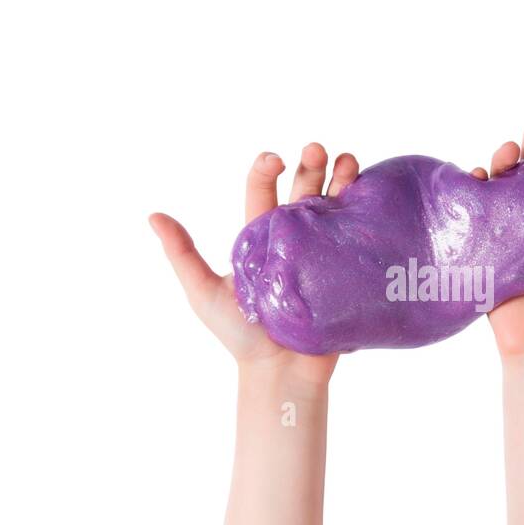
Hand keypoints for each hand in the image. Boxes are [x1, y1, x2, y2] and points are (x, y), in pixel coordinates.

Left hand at [149, 144, 359, 384]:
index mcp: (261, 237)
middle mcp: (294, 239)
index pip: (263, 191)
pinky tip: (370, 196)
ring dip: (344, 181)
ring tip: (349, 163)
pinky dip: (366, 213)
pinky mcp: (347, 273)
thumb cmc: (239, 338)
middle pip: (304, 190)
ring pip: (336, 207)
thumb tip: (153, 215)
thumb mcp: (203, 293)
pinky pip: (358, 238)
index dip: (268, 169)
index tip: (274, 159)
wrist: (279, 374)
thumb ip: (183, 255)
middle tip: (317, 150)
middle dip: (312, 166)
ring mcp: (324, 254)